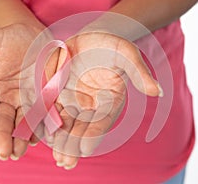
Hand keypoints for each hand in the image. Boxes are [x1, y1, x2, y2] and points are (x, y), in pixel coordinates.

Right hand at [0, 23, 56, 159]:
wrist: (36, 34)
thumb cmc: (11, 37)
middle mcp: (7, 98)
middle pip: (3, 122)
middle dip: (3, 138)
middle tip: (5, 153)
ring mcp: (26, 100)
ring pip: (22, 123)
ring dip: (20, 139)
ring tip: (19, 153)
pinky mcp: (44, 98)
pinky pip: (42, 115)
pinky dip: (40, 127)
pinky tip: (38, 138)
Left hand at [46, 32, 162, 169]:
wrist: (92, 36)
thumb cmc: (112, 45)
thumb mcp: (127, 55)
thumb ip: (139, 73)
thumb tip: (158, 91)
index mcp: (110, 100)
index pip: (102, 121)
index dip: (93, 135)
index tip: (85, 150)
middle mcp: (92, 104)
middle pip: (82, 128)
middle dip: (73, 144)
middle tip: (65, 161)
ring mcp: (73, 99)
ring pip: (65, 123)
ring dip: (59, 140)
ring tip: (55, 157)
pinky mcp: (57, 92)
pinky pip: (50, 109)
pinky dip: (45, 122)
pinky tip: (39, 135)